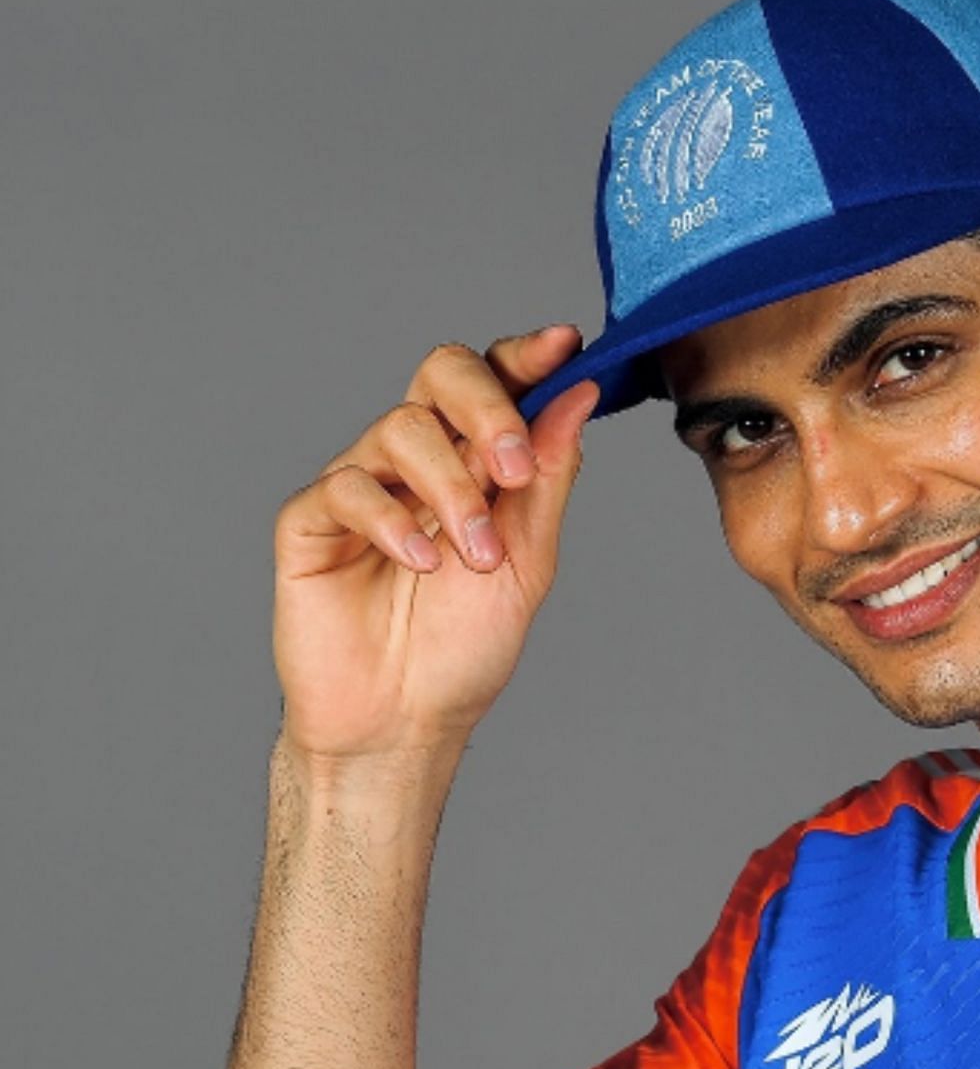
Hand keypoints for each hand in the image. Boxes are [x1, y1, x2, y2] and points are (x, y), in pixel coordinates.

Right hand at [271, 325, 599, 768]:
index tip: (564, 347)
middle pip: (441, 372)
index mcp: (475, 458)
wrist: (407, 721)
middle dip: (487, 407)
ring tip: (475, 556)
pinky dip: (392, 520)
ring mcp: (363, 484)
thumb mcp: (531, 558)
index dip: (527, 355)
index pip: (497, 379)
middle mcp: (419, 458)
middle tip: (514, 469)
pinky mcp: (310, 522)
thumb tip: (580, 393)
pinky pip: (345, 486)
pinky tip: (420, 563)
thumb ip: (549, 475)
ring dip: (451, 490)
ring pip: (401, 427)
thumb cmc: (465, 645)